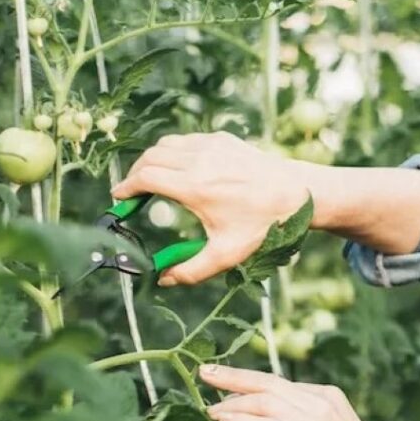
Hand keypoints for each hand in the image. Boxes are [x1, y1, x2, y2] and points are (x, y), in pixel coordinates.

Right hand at [111, 132, 316, 285]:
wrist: (299, 194)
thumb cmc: (263, 225)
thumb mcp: (227, 254)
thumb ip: (192, 271)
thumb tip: (164, 281)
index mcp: (195, 186)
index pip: (145, 178)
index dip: (126, 188)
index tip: (120, 200)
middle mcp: (199, 160)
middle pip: (150, 158)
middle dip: (135, 175)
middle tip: (133, 194)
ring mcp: (211, 145)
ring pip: (166, 145)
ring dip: (153, 161)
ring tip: (151, 181)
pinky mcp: (222, 139)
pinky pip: (187, 141)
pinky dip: (175, 152)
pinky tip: (179, 170)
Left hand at [199, 364, 415, 420]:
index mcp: (330, 397)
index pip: (283, 385)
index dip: (252, 384)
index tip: (229, 384)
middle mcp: (322, 401)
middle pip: (268, 382)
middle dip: (234, 378)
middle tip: (206, 373)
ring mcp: (315, 419)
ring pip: (263, 401)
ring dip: (231, 402)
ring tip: (208, 407)